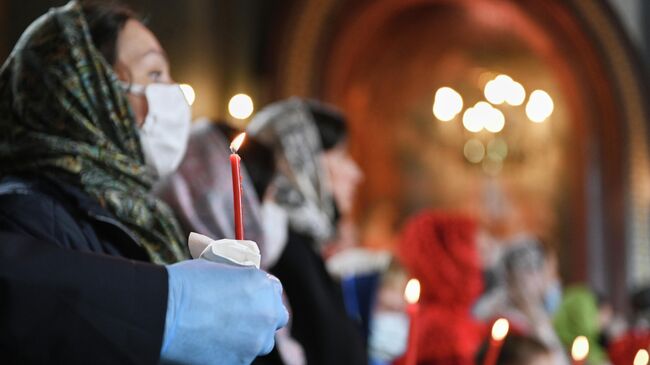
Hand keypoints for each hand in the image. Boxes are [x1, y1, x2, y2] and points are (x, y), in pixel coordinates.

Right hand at [160, 259, 288, 364]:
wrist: (164, 311)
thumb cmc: (185, 283)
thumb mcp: (217, 264)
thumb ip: (236, 272)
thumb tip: (241, 272)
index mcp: (263, 285)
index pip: (274, 290)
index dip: (260, 293)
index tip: (249, 297)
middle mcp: (267, 313)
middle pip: (277, 317)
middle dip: (263, 316)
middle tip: (242, 316)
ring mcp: (256, 341)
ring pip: (260, 342)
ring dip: (248, 337)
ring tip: (220, 330)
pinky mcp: (240, 362)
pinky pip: (240, 357)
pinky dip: (229, 353)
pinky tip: (209, 343)